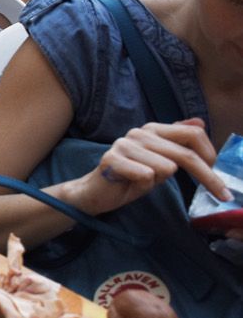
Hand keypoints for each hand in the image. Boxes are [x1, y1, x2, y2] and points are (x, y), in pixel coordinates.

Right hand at [63, 119, 230, 216]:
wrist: (96, 192)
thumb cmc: (130, 177)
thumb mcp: (161, 162)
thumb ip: (179, 143)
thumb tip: (199, 121)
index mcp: (153, 130)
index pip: (193, 134)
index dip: (210, 154)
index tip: (218, 175)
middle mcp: (139, 133)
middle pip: (185, 154)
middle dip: (206, 176)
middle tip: (221, 195)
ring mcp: (124, 144)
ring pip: (166, 167)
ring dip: (159, 181)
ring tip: (142, 182)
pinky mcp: (112, 159)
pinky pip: (146, 175)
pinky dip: (144, 185)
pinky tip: (131, 184)